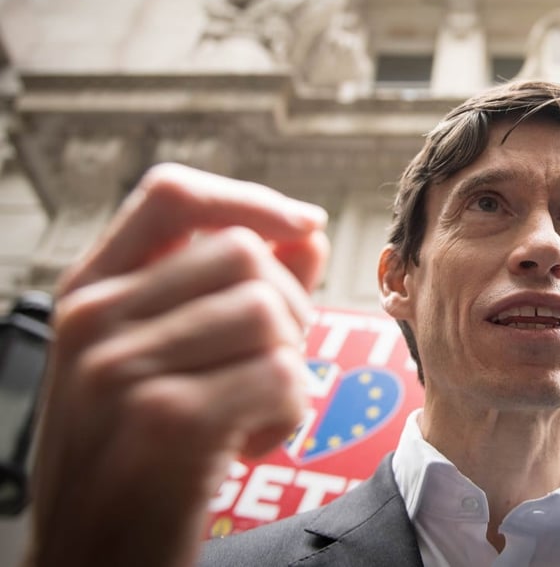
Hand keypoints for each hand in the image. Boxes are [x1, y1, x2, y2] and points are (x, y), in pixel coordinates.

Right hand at [24, 164, 329, 566]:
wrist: (91, 558)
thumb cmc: (134, 456)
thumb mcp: (155, 361)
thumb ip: (227, 289)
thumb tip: (304, 233)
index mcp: (90, 292)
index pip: (172, 195)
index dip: (250, 199)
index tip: (301, 225)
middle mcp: (96, 320)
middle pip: (243, 254)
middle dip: (286, 307)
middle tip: (270, 365)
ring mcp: (124, 369)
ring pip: (269, 315)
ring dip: (287, 369)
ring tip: (252, 412)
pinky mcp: (168, 420)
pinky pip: (282, 378)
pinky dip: (288, 416)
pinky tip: (251, 443)